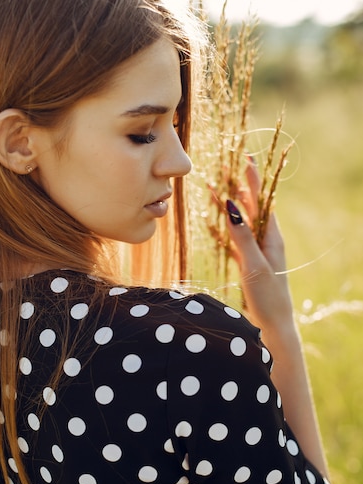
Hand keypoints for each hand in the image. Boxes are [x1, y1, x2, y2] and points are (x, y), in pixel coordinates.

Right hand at [225, 160, 294, 336]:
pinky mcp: (247, 263)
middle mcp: (265, 240)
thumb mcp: (255, 264)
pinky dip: (221, 232)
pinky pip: (232, 242)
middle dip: (239, 187)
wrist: (273, 324)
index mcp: (271, 236)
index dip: (253, 180)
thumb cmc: (268, 296)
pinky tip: (210, 225)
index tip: (246, 159)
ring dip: (227, 207)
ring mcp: (255, 251)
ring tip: (213, 190)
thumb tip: (232, 205)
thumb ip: (243, 236)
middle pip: (251, 207)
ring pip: (240, 223)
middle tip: (226, 167)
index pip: (262, 200)